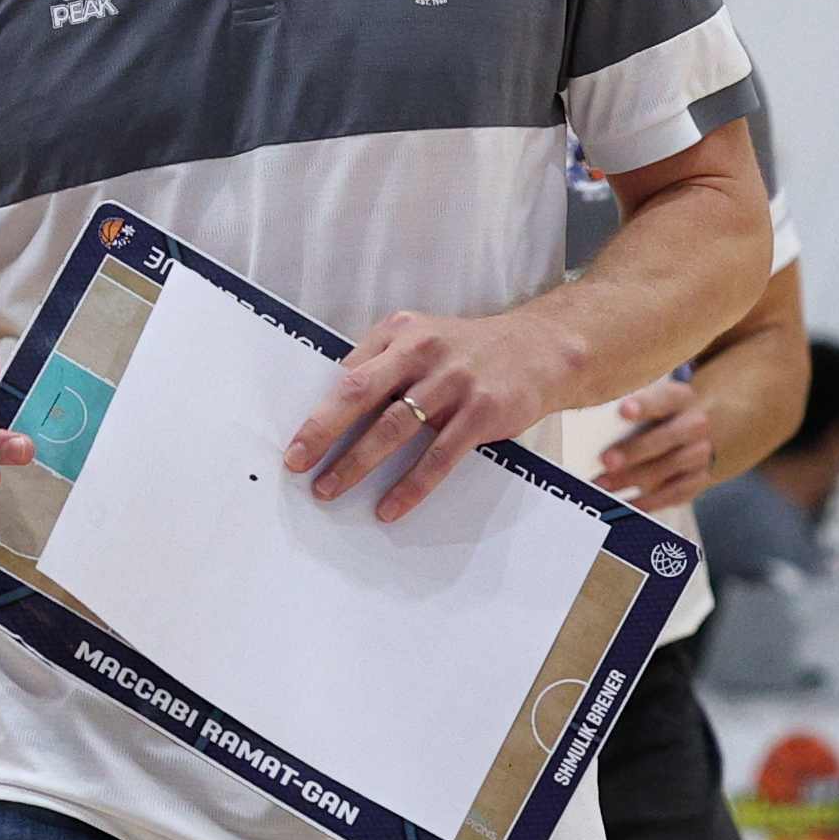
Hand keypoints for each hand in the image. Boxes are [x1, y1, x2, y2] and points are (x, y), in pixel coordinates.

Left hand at [284, 306, 585, 521]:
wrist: (543, 349)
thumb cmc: (471, 351)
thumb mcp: (423, 338)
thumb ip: (383, 364)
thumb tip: (334, 409)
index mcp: (401, 333)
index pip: (349, 374)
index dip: (318, 412)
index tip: (295, 444)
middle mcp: (423, 351)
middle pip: (360, 394)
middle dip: (323, 433)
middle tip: (298, 465)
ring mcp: (453, 381)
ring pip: (394, 428)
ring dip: (357, 463)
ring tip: (331, 490)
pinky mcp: (481, 411)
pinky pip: (438, 456)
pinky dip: (411, 485)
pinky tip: (389, 506)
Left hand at [594, 376, 715, 511]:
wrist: (681, 440)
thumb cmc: (645, 421)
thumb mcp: (636, 410)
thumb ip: (618, 415)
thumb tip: (584, 427)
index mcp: (678, 397)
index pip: (664, 398)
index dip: (645, 405)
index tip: (623, 410)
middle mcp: (694, 423)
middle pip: (668, 436)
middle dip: (635, 450)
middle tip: (605, 461)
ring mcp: (699, 453)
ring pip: (670, 466)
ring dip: (633, 479)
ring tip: (602, 487)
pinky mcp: (698, 479)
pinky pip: (674, 493)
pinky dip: (648, 501)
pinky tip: (624, 504)